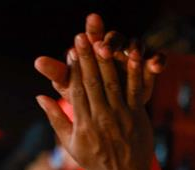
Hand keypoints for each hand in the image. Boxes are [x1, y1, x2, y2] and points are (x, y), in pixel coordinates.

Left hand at [35, 14, 164, 105]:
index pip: (92, 39)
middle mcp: (114, 48)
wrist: (106, 107)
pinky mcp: (149, 67)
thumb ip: (57, 73)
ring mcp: (133, 56)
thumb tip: (37, 62)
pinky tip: (156, 65)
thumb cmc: (84, 96)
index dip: (89, 37)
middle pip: (114, 39)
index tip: (81, 39)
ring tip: (134, 53)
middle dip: (110, 41)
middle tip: (103, 45)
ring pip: (137, 45)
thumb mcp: (70, 85)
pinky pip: (156, 60)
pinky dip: (157, 60)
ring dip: (135, 48)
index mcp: (94, 48)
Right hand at [36, 32, 153, 169]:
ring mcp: (120, 117)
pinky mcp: (137, 116)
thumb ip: (56, 118)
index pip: (76, 91)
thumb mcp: (70, 143)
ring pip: (112, 83)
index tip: (70, 52)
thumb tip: (40, 97)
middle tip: (83, 38)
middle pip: (93, 83)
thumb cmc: (93, 162)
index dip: (73, 70)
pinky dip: (134, 72)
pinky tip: (132, 56)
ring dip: (108, 60)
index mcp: (82, 125)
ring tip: (102, 41)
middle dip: (88, 59)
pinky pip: (135, 90)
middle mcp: (101, 119)